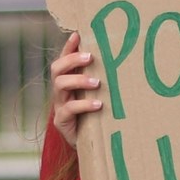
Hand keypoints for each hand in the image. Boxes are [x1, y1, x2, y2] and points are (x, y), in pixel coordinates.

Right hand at [49, 30, 102, 148]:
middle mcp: (61, 90)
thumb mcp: (98, 95)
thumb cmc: (96, 115)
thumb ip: (102, 78)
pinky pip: (68, 109)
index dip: (69, 47)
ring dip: (79, 80)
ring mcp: (59, 105)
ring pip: (60, 85)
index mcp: (68, 80)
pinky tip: (98, 105)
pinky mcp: (62, 121)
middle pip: (57, 68)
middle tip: (91, 57)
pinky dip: (84, 105)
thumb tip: (122, 60)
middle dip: (72, 60)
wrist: (89, 144)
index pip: (64, 58)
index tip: (79, 34)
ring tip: (97, 82)